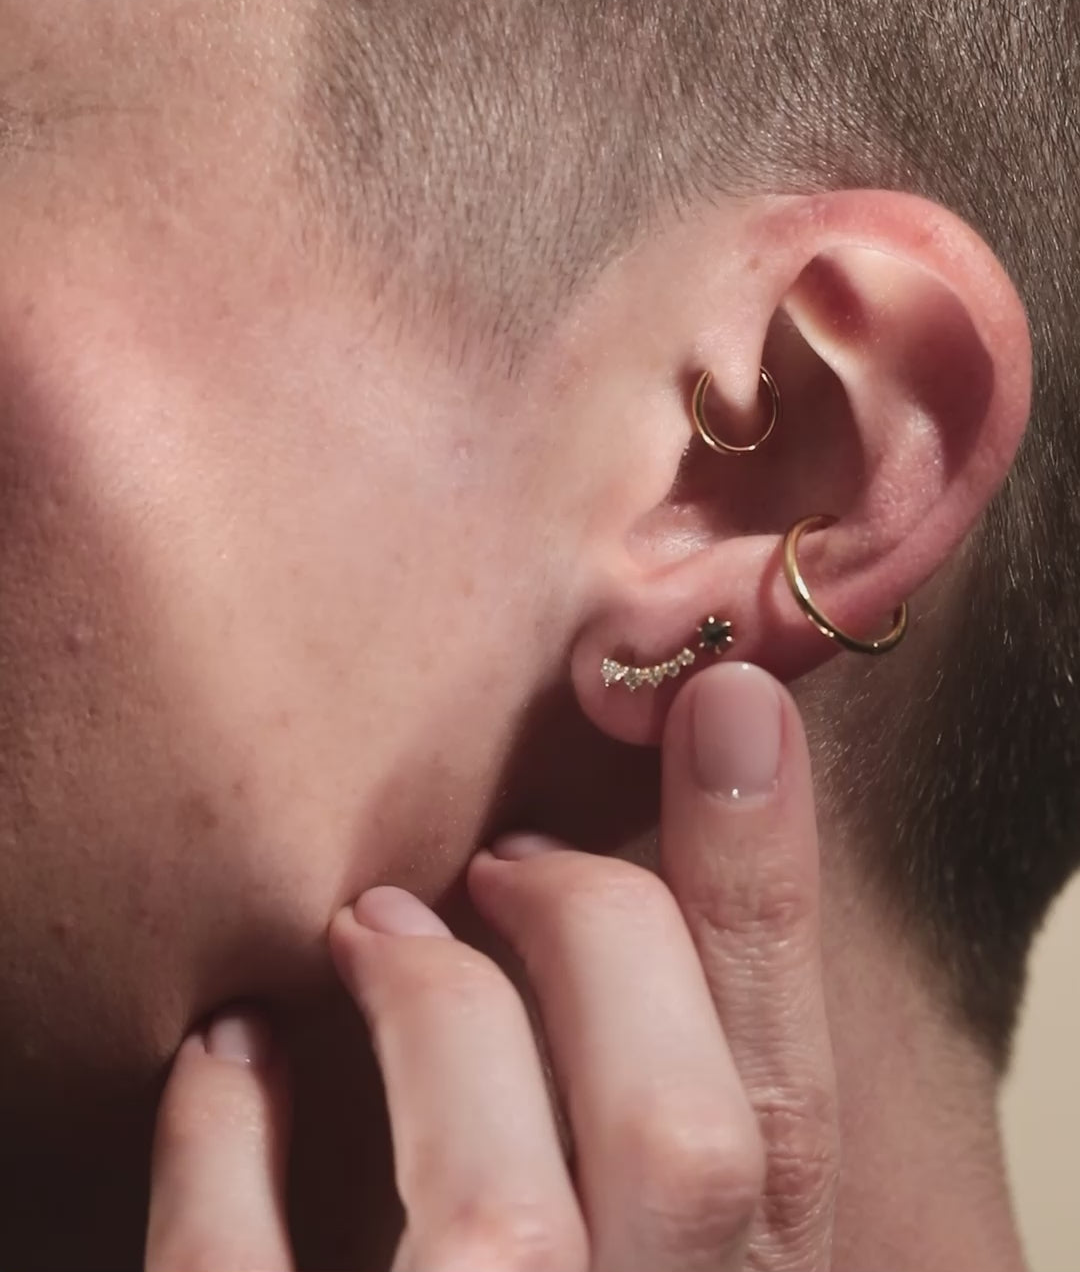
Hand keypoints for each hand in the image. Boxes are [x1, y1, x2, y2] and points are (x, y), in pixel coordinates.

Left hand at [146, 661, 837, 1270]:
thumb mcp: (640, 1256)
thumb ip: (639, 1122)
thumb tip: (593, 899)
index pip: (796, 1117)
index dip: (770, 898)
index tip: (730, 708)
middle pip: (694, 1146)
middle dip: (607, 938)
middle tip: (509, 860)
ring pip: (500, 1228)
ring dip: (439, 1013)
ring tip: (370, 926)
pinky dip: (223, 1151)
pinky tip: (224, 1056)